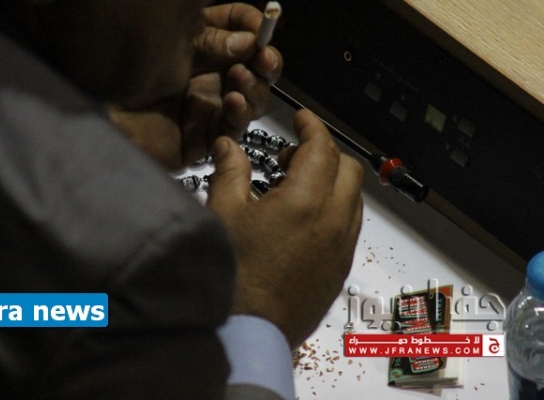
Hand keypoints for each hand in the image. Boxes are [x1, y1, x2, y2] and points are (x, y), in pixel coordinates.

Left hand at [109, 3, 282, 170]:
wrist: (91, 114)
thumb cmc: (118, 72)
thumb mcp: (170, 45)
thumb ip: (211, 40)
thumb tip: (249, 42)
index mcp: (199, 45)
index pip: (240, 30)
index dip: (255, 28)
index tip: (261, 28)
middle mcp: (206, 76)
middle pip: (253, 69)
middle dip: (265, 63)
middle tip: (263, 58)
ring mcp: (206, 108)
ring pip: (251, 100)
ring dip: (254, 88)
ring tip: (241, 77)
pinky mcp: (202, 139)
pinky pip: (232, 129)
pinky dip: (239, 115)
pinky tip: (233, 101)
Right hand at [207, 110, 363, 348]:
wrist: (251, 330)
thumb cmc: (235, 277)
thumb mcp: (223, 214)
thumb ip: (230, 172)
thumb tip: (228, 147)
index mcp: (305, 201)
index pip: (321, 147)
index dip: (311, 126)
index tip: (302, 119)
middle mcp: (333, 221)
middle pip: (347, 168)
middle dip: (324, 152)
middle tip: (291, 158)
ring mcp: (342, 246)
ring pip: (353, 197)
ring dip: (332, 181)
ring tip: (295, 189)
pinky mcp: (341, 267)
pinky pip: (350, 224)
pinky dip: (336, 208)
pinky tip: (305, 219)